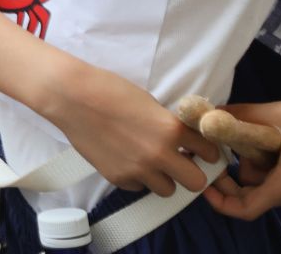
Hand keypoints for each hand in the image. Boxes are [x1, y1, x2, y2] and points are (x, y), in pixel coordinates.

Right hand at [45, 63, 218, 196]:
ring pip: (167, 190)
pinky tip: (125, 159)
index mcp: (171, 130)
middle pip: (196, 182)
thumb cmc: (109, 89)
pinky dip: (137, 177)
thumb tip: (182, 141)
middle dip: (190, 172)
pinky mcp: (118, 178)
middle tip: (179, 161)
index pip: (210, 153)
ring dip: (163, 178)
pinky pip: (138, 187)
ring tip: (149, 162)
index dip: (205, 151)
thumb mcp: (149, 103)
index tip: (198, 149)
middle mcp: (159, 154)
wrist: (71, 96)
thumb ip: (168, 125)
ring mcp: (138, 169)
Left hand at [204, 98, 280, 219]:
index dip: (219, 201)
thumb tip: (210, 113)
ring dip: (242, 164)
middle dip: (226, 178)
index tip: (202, 183)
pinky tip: (251, 135)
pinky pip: (270, 174)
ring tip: (233, 136)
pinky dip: (256, 160)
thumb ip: (239, 115)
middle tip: (210, 152)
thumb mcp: (273, 114)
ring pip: (258, 182)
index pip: (245, 209)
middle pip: (248, 196)